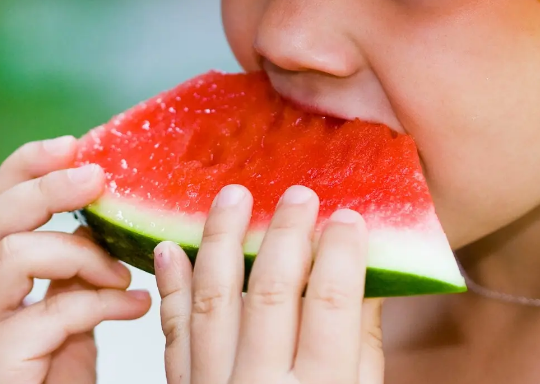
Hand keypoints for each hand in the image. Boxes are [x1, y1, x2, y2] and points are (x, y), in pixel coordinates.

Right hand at [0, 137, 151, 383]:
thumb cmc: (47, 377)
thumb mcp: (57, 308)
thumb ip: (65, 265)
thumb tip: (99, 215)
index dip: (29, 167)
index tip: (73, 144)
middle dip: (52, 189)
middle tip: (99, 178)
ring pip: (17, 253)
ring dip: (83, 256)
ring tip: (121, 274)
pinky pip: (54, 309)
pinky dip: (103, 303)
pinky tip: (133, 306)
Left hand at [155, 184, 384, 383]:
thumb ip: (363, 347)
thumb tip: (368, 278)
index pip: (330, 306)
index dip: (340, 255)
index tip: (349, 215)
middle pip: (271, 293)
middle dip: (286, 235)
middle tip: (299, 192)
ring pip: (214, 301)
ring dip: (222, 241)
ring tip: (233, 195)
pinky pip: (173, 333)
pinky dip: (171, 288)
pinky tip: (172, 248)